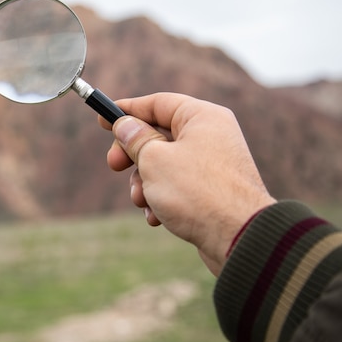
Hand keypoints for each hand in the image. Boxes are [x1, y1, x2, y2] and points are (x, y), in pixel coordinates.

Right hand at [99, 93, 275, 275]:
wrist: (238, 238)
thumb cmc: (197, 192)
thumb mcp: (154, 159)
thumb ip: (135, 138)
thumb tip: (125, 124)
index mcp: (202, 117)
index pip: (157, 103)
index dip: (127, 110)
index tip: (103, 119)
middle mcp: (211, 136)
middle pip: (158, 135)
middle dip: (132, 154)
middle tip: (114, 165)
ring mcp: (212, 164)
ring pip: (164, 164)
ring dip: (144, 182)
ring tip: (142, 200)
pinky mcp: (212, 191)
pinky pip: (177, 186)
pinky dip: (161, 198)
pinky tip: (157, 217)